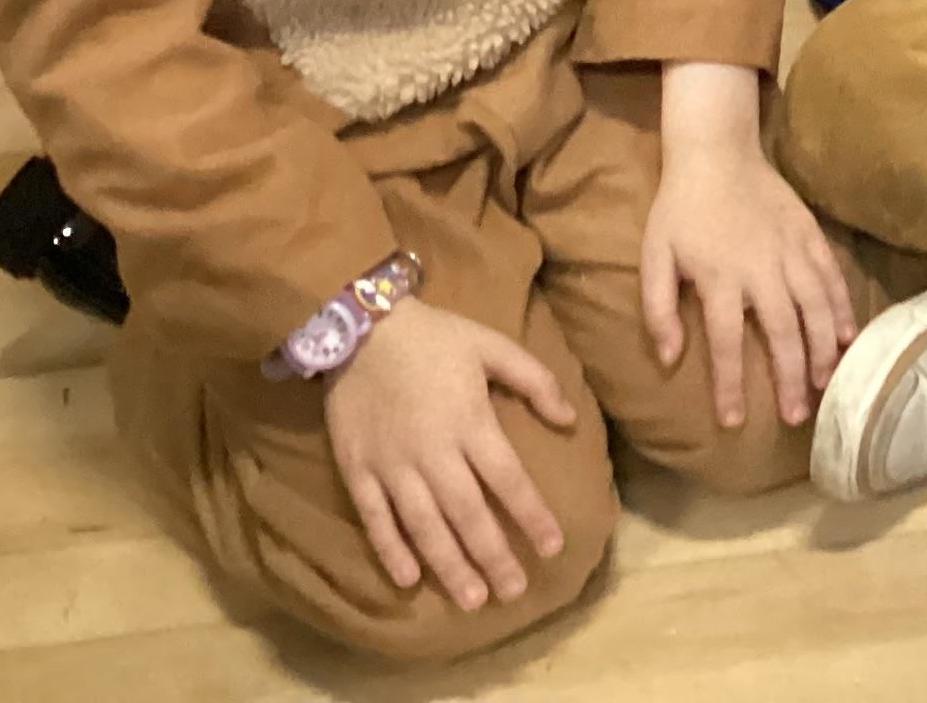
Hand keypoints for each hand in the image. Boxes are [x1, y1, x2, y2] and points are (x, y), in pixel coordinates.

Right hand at [322, 295, 578, 612]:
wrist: (360, 327)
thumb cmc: (436, 337)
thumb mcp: (493, 345)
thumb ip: (535, 381)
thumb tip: (569, 418)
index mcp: (471, 422)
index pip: (508, 479)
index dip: (531, 515)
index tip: (553, 546)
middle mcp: (433, 451)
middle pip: (468, 513)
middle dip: (493, 556)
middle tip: (513, 592)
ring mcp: (392, 464)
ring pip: (423, 525)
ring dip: (448, 564)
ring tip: (471, 599)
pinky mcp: (357, 469)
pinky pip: (375, 517)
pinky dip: (390, 549)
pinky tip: (408, 580)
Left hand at [645, 61, 856, 428]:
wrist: (717, 152)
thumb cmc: (681, 210)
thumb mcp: (654, 256)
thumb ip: (659, 308)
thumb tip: (669, 357)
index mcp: (719, 277)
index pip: (725, 343)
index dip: (730, 385)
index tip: (734, 421)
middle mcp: (761, 269)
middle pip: (783, 332)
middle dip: (791, 378)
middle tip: (796, 416)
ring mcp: (791, 251)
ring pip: (816, 309)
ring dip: (823, 350)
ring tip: (826, 384)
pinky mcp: (810, 235)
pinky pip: (832, 278)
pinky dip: (842, 309)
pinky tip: (846, 337)